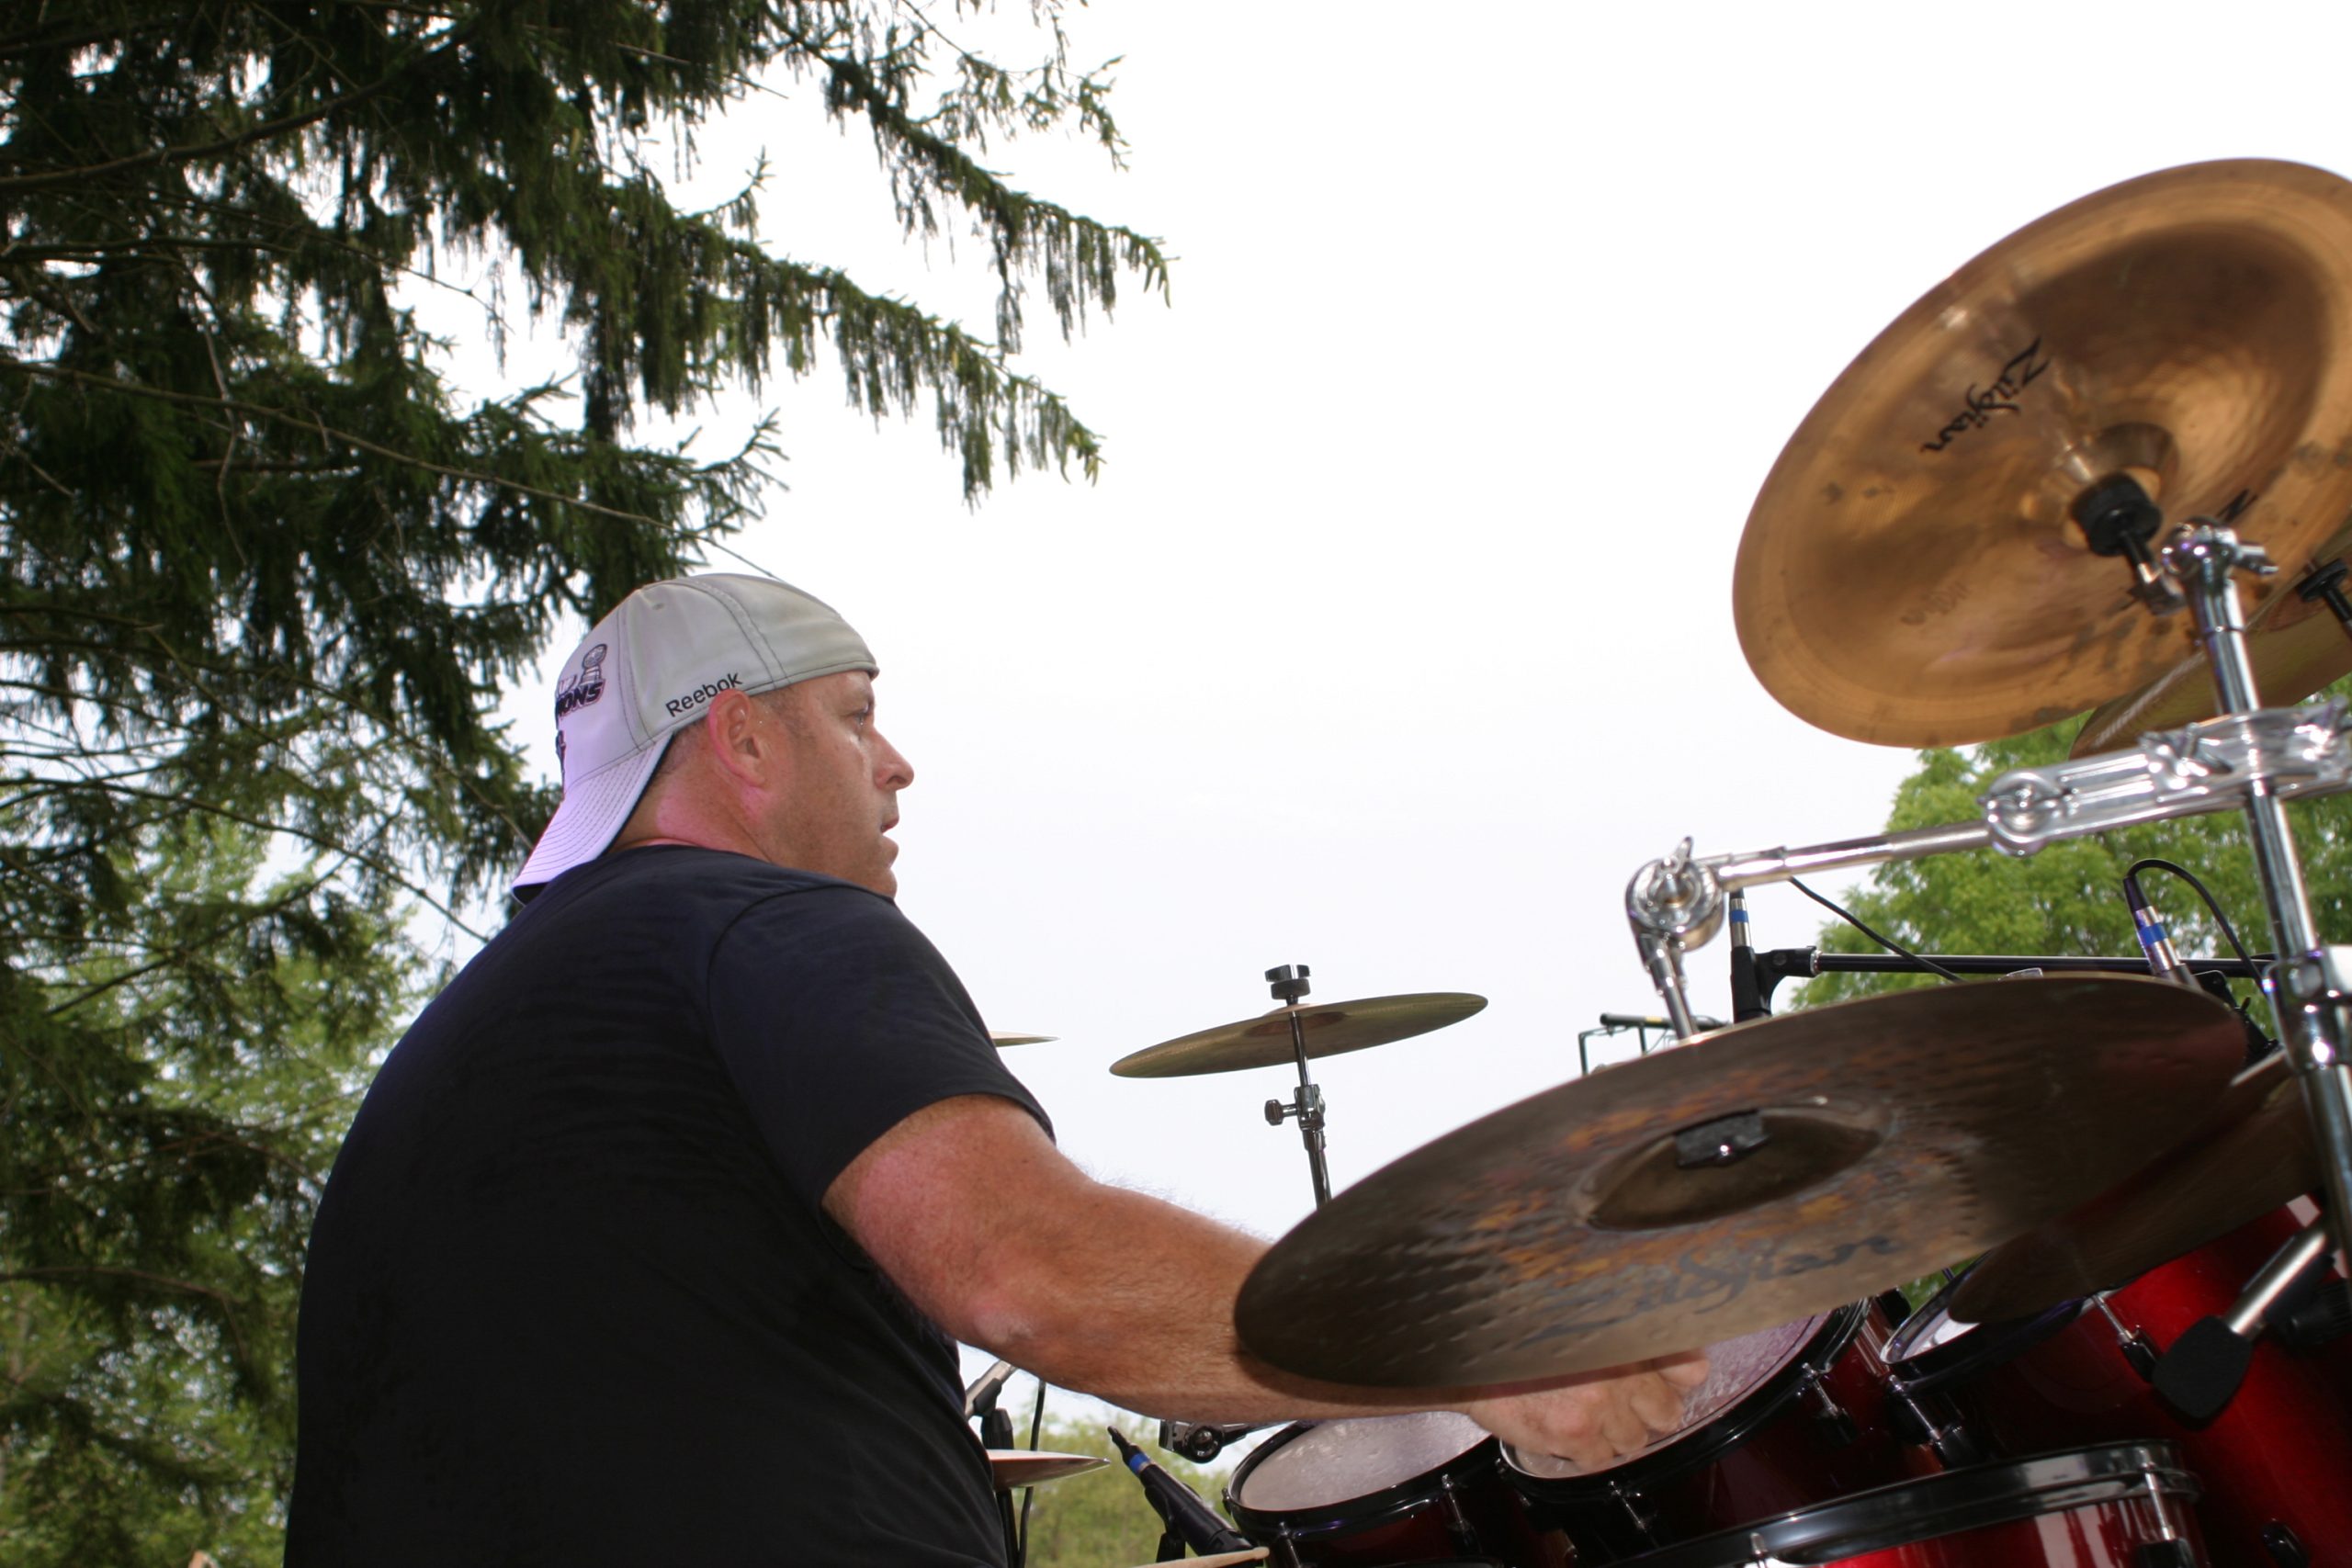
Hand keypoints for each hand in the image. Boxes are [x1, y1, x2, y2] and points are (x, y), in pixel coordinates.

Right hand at [1458, 1350, 1709, 1471]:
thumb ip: (1619, 1330)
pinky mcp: (1575, 1433)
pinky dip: (1586, 1450)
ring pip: (1635, 1440)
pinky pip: (1601, 1458)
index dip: (1676, 1377)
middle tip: (1622, 1402)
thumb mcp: (1574, 1314)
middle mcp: (1621, 1367)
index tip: (1665, 1379)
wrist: (1466, 1353)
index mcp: (1625, 1332)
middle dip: (1647, 1411)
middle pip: (1667, 1412)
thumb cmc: (1514, 1329)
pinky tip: (1566, 1428)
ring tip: (1586, 1413)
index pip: (1688, 1367)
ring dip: (1614, 1433)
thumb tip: (1666, 1354)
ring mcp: (1600, 1403)